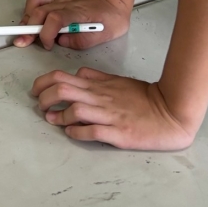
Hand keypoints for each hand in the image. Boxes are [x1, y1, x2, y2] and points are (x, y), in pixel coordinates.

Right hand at [14, 0, 131, 49]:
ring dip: (27, 17)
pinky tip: (33, 18)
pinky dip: (30, 6)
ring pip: (34, 2)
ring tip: (28, 31)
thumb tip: (61, 42)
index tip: (47, 45)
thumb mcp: (104, 35)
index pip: (55, 19)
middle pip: (38, 11)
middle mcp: (65, 3)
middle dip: (28, 29)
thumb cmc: (111, 16)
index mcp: (77, 12)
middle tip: (25, 43)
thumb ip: (81, 41)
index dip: (46, 33)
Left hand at [33, 67, 197, 149]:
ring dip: (58, 116)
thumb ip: (96, 77)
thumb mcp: (118, 81)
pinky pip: (92, 131)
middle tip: (39, 105)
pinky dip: (77, 132)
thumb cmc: (145, 98)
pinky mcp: (118, 132)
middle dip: (44, 97)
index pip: (62, 77)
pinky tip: (71, 133)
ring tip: (52, 120)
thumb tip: (78, 73)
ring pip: (75, 110)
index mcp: (99, 85)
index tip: (36, 90)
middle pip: (63, 90)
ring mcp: (109, 115)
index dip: (43, 82)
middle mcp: (100, 98)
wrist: (171, 112)